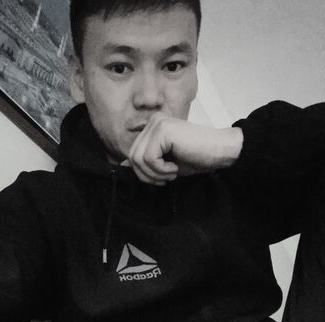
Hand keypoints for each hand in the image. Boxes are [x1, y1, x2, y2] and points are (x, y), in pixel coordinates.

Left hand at [123, 113, 243, 185]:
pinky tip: (175, 167)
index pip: (132, 155)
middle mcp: (152, 122)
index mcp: (152, 128)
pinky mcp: (162, 130)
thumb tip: (121, 166)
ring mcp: (157, 123)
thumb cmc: (197, 158)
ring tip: (172, 172)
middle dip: (147, 175)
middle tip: (166, 178)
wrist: (220, 151)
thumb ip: (145, 162)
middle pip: (132, 157)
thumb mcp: (165, 163)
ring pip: (138, 159)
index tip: (161, 178)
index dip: (143, 173)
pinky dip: (161, 169)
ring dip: (155, 174)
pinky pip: (148, 158)